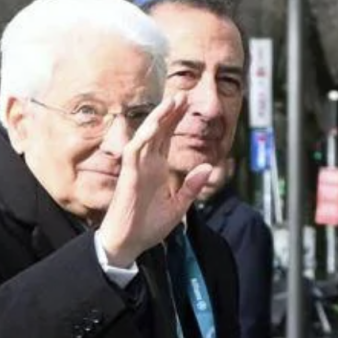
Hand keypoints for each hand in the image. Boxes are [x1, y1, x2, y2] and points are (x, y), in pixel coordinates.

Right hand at [97, 92, 212, 266]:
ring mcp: (136, 169)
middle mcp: (146, 164)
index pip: (166, 138)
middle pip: (158, 132)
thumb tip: (208, 168)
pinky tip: (153, 126)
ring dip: (157, 119)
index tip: (185, 105)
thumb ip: (192, 187)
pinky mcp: (129, 176)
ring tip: (171, 102)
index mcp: (157, 169)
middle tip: (182, 94)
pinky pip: (134, 152)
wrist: (129, 243)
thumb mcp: (178, 207)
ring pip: (146, 136)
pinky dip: (143, 138)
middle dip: (169, 113)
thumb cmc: (148, 226)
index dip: (175, 121)